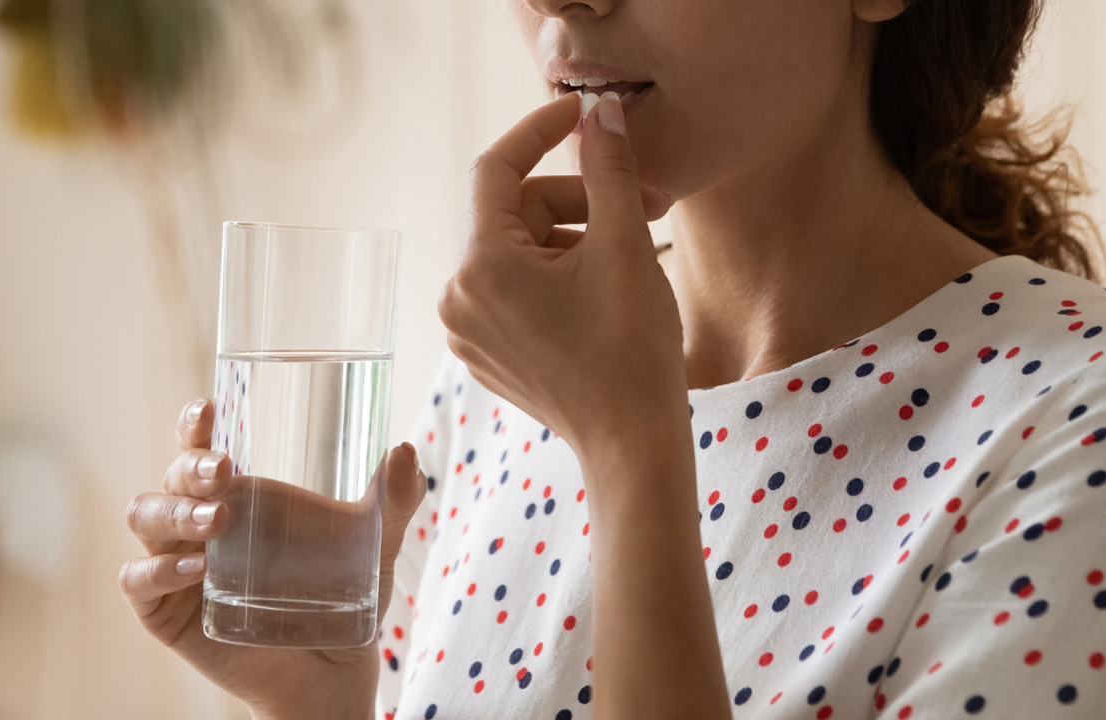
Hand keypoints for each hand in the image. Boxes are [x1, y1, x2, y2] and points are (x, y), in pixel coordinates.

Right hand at [119, 398, 427, 718]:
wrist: (333, 674)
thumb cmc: (344, 600)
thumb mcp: (374, 547)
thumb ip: (393, 502)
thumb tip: (406, 450)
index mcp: (240, 495)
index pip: (202, 449)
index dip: (194, 425)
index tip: (208, 408)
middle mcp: (200, 522)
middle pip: (173, 477)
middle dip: (190, 466)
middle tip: (226, 472)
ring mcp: (177, 565)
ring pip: (146, 518)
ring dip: (174, 513)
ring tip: (215, 522)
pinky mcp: (166, 612)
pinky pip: (138, 582)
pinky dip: (157, 571)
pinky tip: (194, 570)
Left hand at [438, 91, 686, 456]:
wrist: (632, 445)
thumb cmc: (630, 350)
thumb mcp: (625, 246)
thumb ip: (608, 170)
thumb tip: (602, 115)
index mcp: (480, 266)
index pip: (496, 169)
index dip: (540, 130)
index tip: (582, 113)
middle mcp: (458, 297)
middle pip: (515, 214)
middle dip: (579, 201)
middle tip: (646, 203)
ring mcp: (468, 330)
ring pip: (517, 252)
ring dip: (573, 239)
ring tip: (632, 256)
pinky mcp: (486, 352)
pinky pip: (514, 290)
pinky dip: (555, 276)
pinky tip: (603, 291)